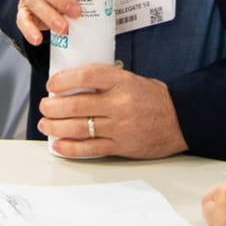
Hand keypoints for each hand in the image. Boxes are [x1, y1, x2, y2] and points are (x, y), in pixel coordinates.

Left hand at [36, 63, 183, 158]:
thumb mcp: (130, 79)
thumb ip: (104, 80)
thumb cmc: (153, 98)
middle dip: (53, 107)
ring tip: (45, 124)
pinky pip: (90, 148)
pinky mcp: (121, 147)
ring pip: (79, 128)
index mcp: (122, 82)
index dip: (64, 80)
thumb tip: (71, 84)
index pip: (86, 76)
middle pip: (77, 106)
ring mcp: (120, 127)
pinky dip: (70, 148)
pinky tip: (58, 145)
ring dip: (56, 127)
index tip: (52, 84)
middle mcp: (119, 104)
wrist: (181, 119)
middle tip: (44, 106)